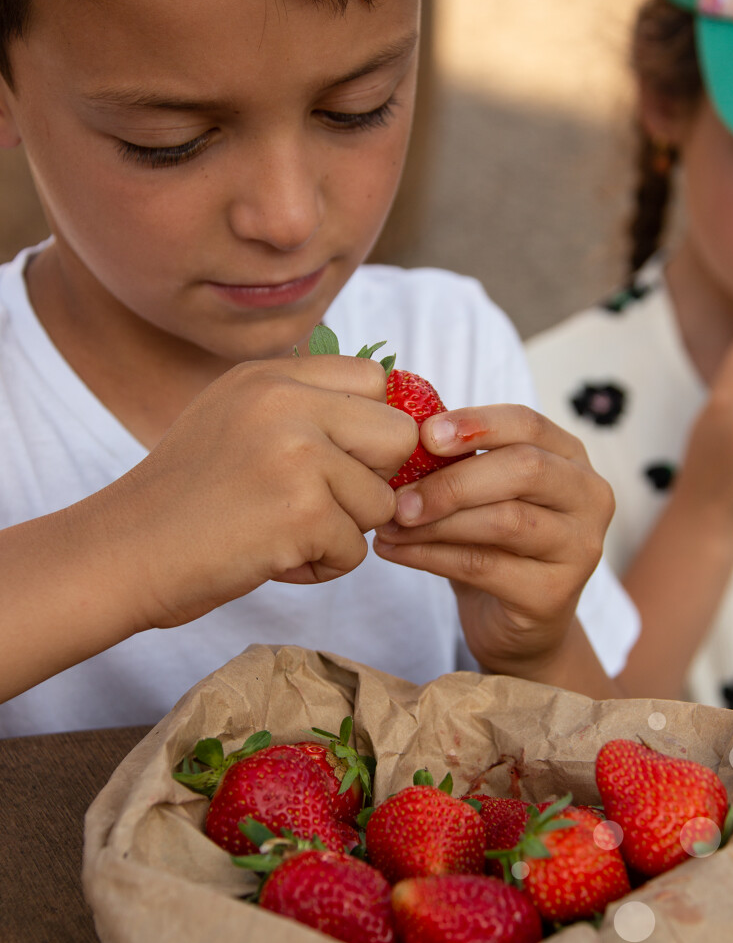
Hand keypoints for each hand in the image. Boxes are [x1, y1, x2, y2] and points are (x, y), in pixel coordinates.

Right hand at [103, 354, 418, 629]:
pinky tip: (272, 559)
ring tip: (283, 534)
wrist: (123, 553)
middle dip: (373, 480)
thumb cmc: (184, 500)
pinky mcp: (302, 512)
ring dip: (343, 531)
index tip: (349, 462)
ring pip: (381, 501)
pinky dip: (320, 567)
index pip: (376, 380)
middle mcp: (286, 402)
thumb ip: (303, 409)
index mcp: (271, 375)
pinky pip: (356, 550)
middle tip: (323, 503)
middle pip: (398, 435)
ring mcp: (297, 455)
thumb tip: (398, 423)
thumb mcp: (236, 419)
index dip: (374, 429)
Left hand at [372, 404, 614, 678]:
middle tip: (399, 497)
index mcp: (570, 458)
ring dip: (436, 522)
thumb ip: (457, 461)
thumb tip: (400, 436)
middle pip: (524, 469)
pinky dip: (429, 556)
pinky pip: (482, 566)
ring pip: (504, 521)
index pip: (528, 424)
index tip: (425, 435)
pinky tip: (394, 551)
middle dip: (453, 481)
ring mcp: (579, 548)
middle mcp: (589, 497)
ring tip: (389, 525)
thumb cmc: (494, 543)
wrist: (515, 622)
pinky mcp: (554, 594)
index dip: (476, 425)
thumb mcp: (481, 493)